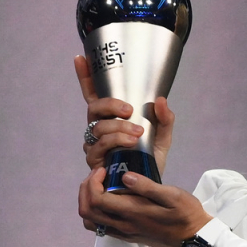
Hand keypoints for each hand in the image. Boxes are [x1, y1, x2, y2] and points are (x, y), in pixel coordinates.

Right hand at [76, 55, 174, 174]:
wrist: (147, 188)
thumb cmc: (150, 159)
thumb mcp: (163, 137)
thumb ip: (165, 119)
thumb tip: (161, 99)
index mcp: (111, 118)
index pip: (94, 95)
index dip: (86, 77)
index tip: (81, 58)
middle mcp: (98, 129)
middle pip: (94, 109)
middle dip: (110, 106)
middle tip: (129, 111)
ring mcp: (94, 145)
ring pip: (98, 128)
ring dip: (118, 128)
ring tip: (137, 134)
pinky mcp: (95, 161)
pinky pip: (100, 147)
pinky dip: (115, 142)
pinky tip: (129, 144)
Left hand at [79, 168, 212, 246]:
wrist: (195, 238)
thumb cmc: (187, 214)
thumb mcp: (173, 195)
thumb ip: (147, 186)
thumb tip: (125, 177)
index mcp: (132, 212)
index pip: (96, 199)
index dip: (93, 182)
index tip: (104, 169)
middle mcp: (123, 225)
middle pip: (87, 211)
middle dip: (85, 190)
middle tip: (98, 176)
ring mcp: (124, 233)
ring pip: (91, 222)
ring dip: (88, 203)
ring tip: (99, 188)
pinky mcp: (128, 236)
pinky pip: (101, 227)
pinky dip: (96, 213)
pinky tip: (109, 202)